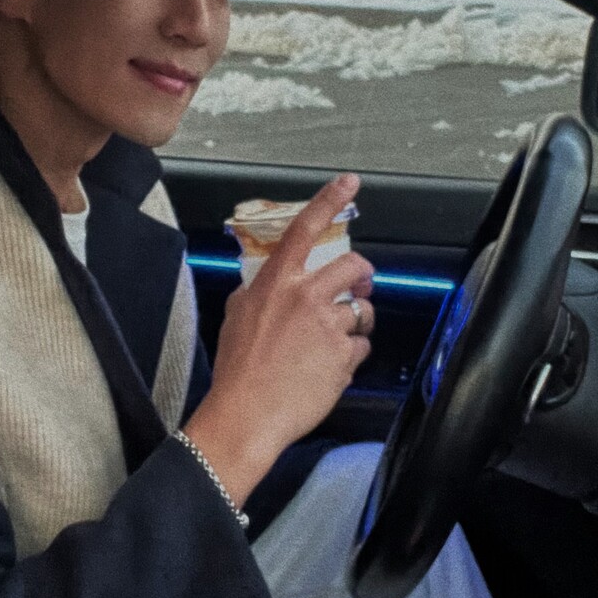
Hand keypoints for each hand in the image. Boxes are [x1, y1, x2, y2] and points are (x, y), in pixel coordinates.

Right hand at [184, 175, 374, 505]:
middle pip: (354, 267)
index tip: (349, 184)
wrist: (246, 413)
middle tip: (358, 287)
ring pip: (362, 311)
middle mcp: (306, 297)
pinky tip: (329, 367)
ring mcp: (328, 327)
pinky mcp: (344, 357)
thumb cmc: (237, 369)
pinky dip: (351, 355)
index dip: (330, 201)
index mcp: (277, 283)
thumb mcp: (234, 316)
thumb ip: (254, 292)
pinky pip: (361, 347)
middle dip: (362, 276)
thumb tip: (263, 285)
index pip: (305, 229)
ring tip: (338, 338)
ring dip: (357, 321)